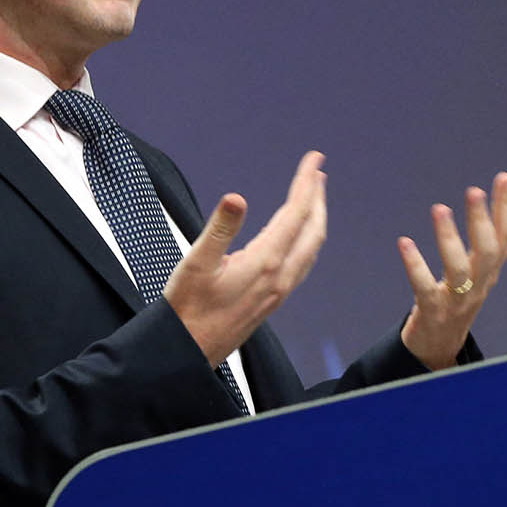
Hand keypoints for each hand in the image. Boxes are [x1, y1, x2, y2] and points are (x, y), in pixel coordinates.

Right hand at [163, 151, 327, 365]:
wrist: (191, 348)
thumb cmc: (188, 306)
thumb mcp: (196, 262)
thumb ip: (219, 229)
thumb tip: (236, 198)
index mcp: (265, 262)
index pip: (295, 213)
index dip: (306, 183)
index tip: (313, 159)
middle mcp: (281, 276)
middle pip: (312, 229)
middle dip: (317, 197)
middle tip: (317, 171)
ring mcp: (280, 290)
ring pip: (312, 247)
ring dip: (316, 218)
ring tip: (314, 197)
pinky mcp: (274, 299)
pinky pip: (304, 262)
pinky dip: (308, 239)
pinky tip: (299, 238)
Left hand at [397, 173, 506, 369]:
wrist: (439, 346)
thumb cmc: (459, 305)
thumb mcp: (482, 277)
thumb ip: (499, 251)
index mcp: (490, 271)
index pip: (503, 236)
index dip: (505, 207)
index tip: (504, 177)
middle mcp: (479, 284)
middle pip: (488, 251)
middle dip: (482, 220)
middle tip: (475, 190)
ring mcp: (457, 299)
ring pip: (459, 268)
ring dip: (450, 238)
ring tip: (440, 209)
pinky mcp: (432, 310)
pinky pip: (425, 287)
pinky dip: (415, 264)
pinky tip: (404, 242)